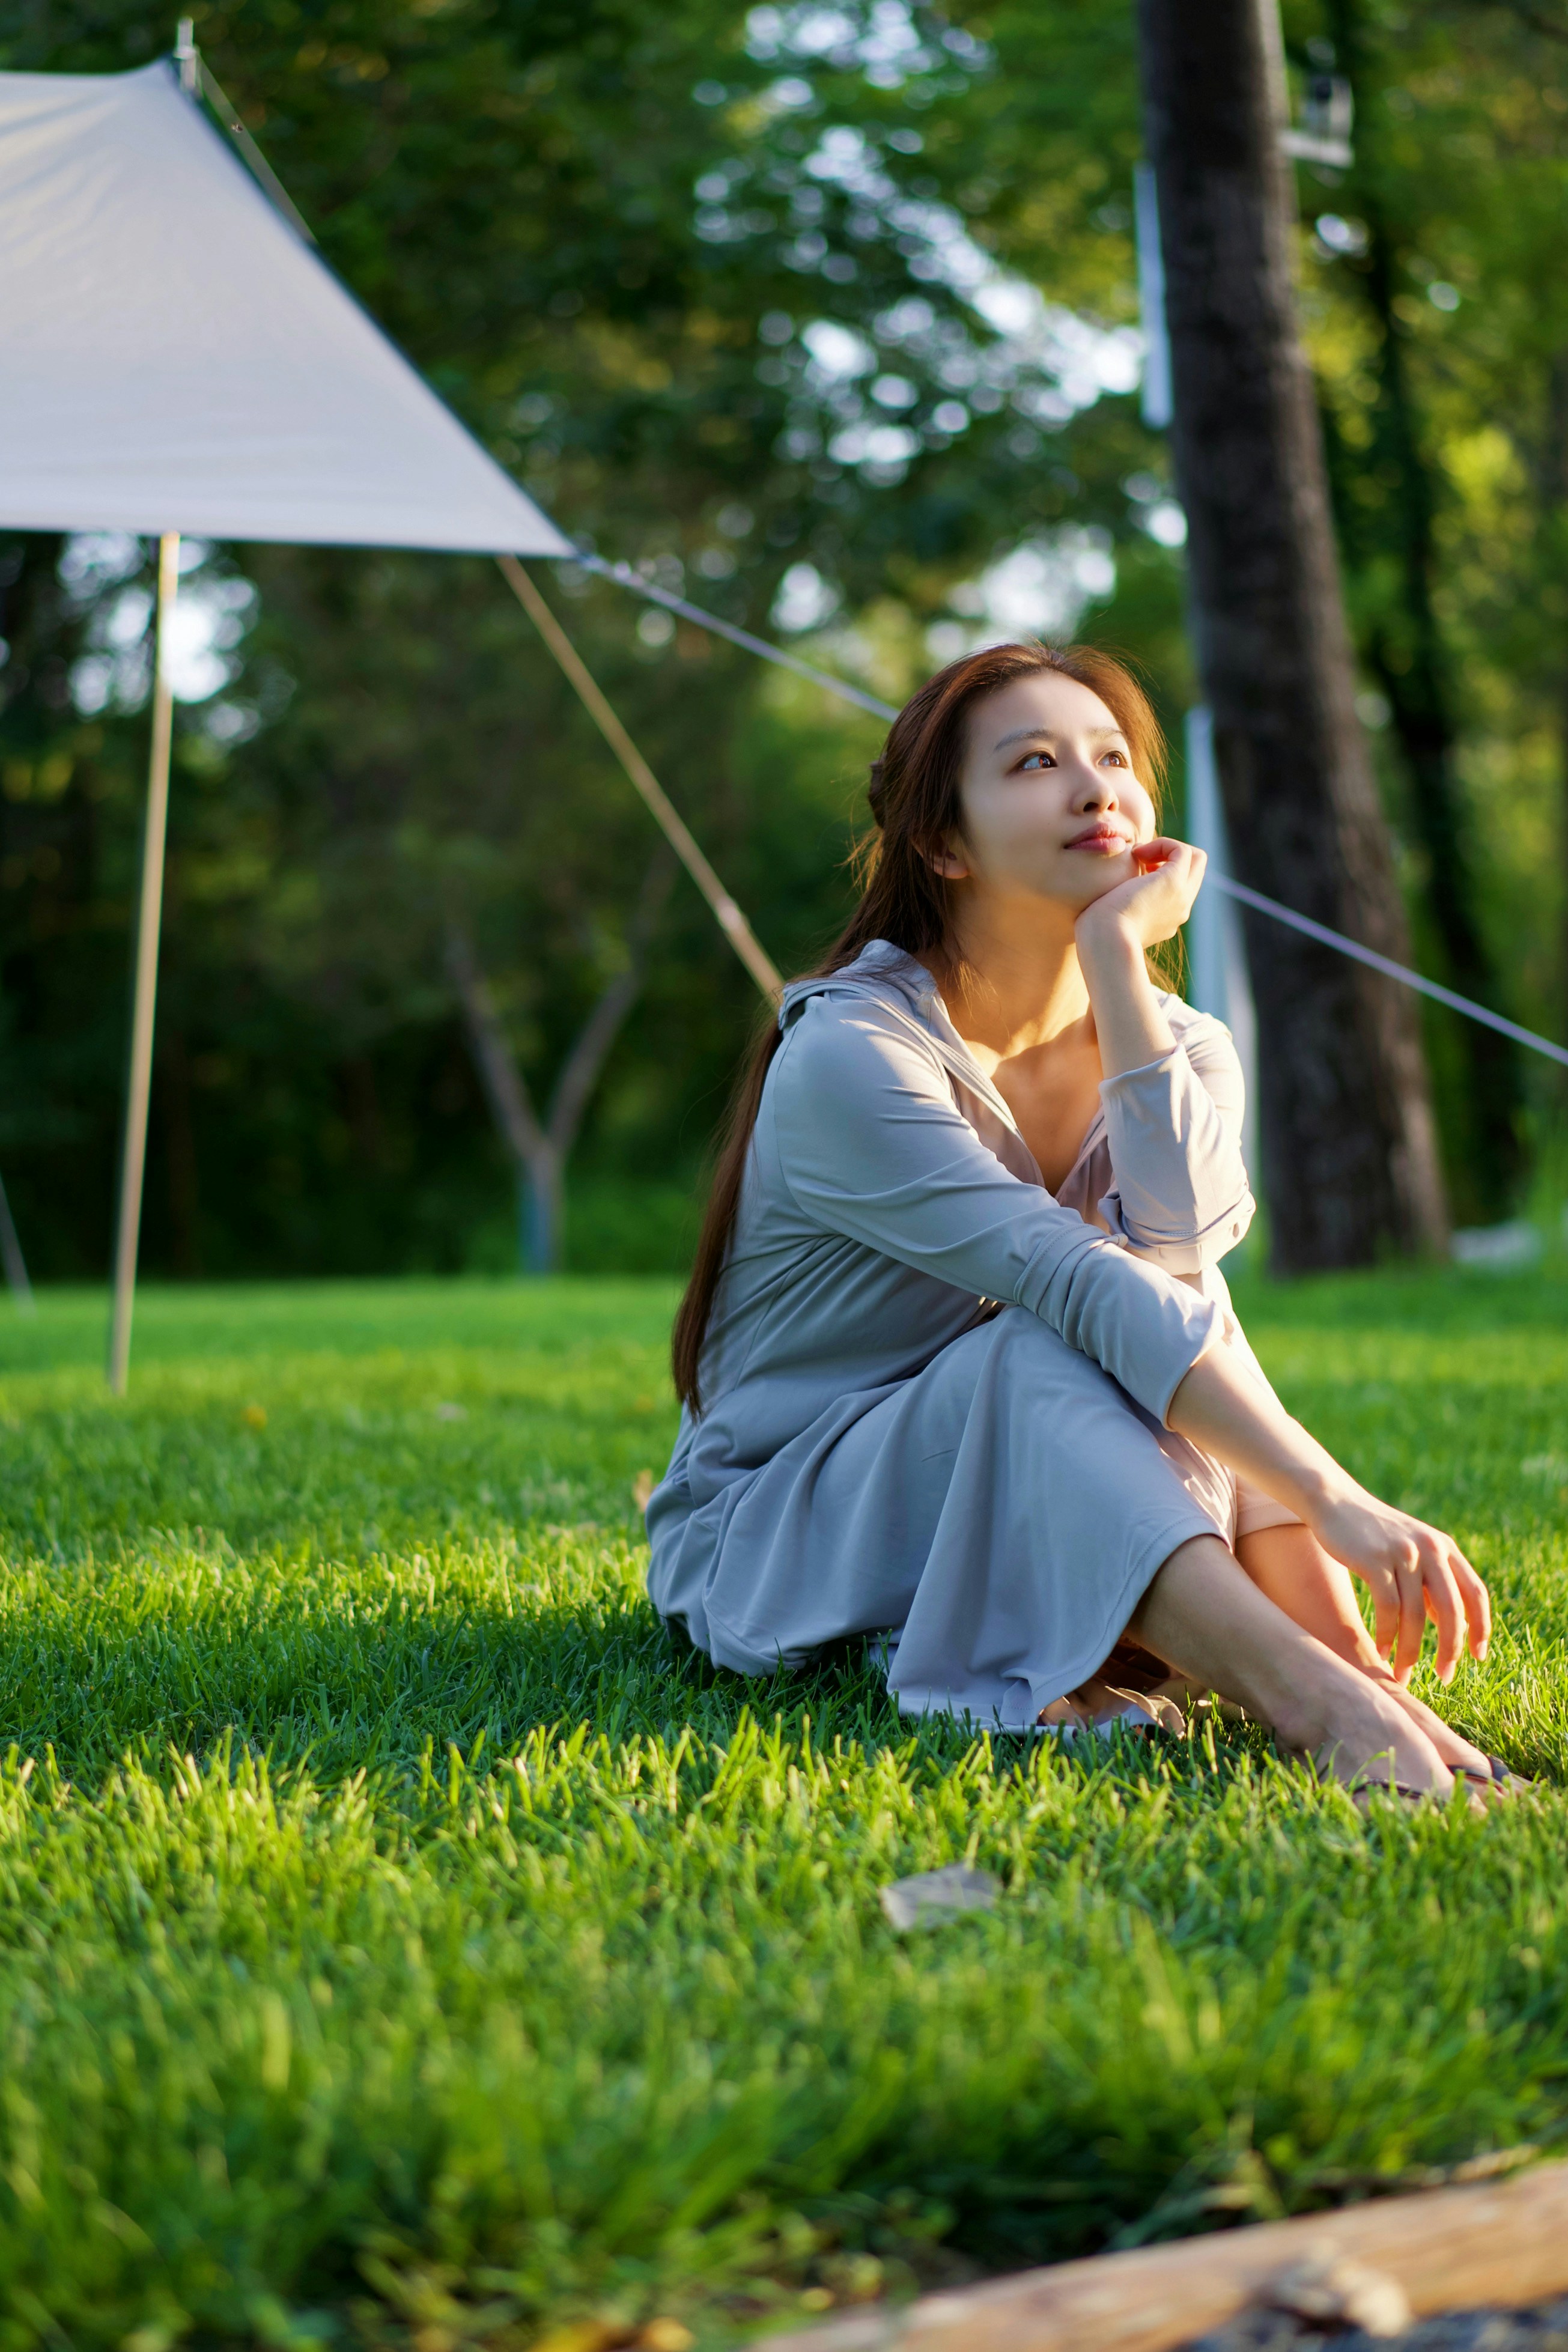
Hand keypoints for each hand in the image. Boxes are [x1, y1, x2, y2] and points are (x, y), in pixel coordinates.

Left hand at [1075, 837, 1206, 954]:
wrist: (1104, 941)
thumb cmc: (1098, 932)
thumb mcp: (1113, 916)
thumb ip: (1122, 904)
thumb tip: (1119, 891)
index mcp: (1168, 918)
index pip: (1181, 885)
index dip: (1164, 868)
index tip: (1136, 871)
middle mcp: (1180, 908)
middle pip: (1195, 870)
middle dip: (1170, 855)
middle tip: (1140, 858)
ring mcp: (1181, 896)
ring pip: (1196, 858)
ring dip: (1167, 848)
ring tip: (1138, 855)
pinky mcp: (1173, 882)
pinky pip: (1183, 850)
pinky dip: (1162, 843)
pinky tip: (1137, 853)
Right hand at [1306, 1482, 1490, 1684]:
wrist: (1334, 1499)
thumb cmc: (1374, 1534)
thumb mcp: (1412, 1552)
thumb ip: (1433, 1584)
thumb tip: (1455, 1628)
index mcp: (1444, 1547)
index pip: (1475, 1594)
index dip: (1481, 1628)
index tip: (1477, 1657)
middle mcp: (1430, 1548)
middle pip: (1451, 1609)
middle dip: (1449, 1649)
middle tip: (1444, 1677)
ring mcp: (1402, 1552)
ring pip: (1415, 1614)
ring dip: (1410, 1650)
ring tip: (1402, 1673)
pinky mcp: (1374, 1559)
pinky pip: (1387, 1608)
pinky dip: (1386, 1634)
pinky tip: (1381, 1650)